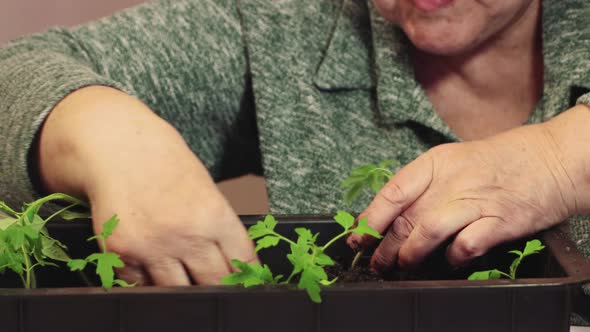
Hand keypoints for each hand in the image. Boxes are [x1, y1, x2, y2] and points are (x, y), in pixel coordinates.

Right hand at [38, 86, 257, 284]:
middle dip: (218, 283)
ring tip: (183, 275)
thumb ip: (217, 224)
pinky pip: (140, 284)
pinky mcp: (121, 254)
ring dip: (182, 286)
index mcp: (214, 214)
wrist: (113, 144)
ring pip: (178, 291)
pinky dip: (146, 279)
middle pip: (215, 283)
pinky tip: (149, 264)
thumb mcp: (203, 185)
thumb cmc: (159, 158)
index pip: (243, 261)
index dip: (248, 274)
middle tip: (214, 280)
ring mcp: (152, 248)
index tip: (246, 280)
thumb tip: (230, 259)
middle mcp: (186, 236)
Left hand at [348, 116, 585, 271]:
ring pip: (428, 231)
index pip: (392, 193)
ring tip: (404, 264)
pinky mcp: (500, 221)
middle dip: (384, 246)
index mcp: (435, 163)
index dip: (370, 219)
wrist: (550, 159)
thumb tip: (387, 217)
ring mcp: (476, 201)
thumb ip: (423, 187)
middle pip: (405, 218)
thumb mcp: (453, 162)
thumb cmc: (495, 163)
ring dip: (411, 253)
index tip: (357, 237)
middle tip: (376, 262)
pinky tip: (451, 260)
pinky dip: (454, 257)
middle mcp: (451, 181)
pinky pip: (467, 245)